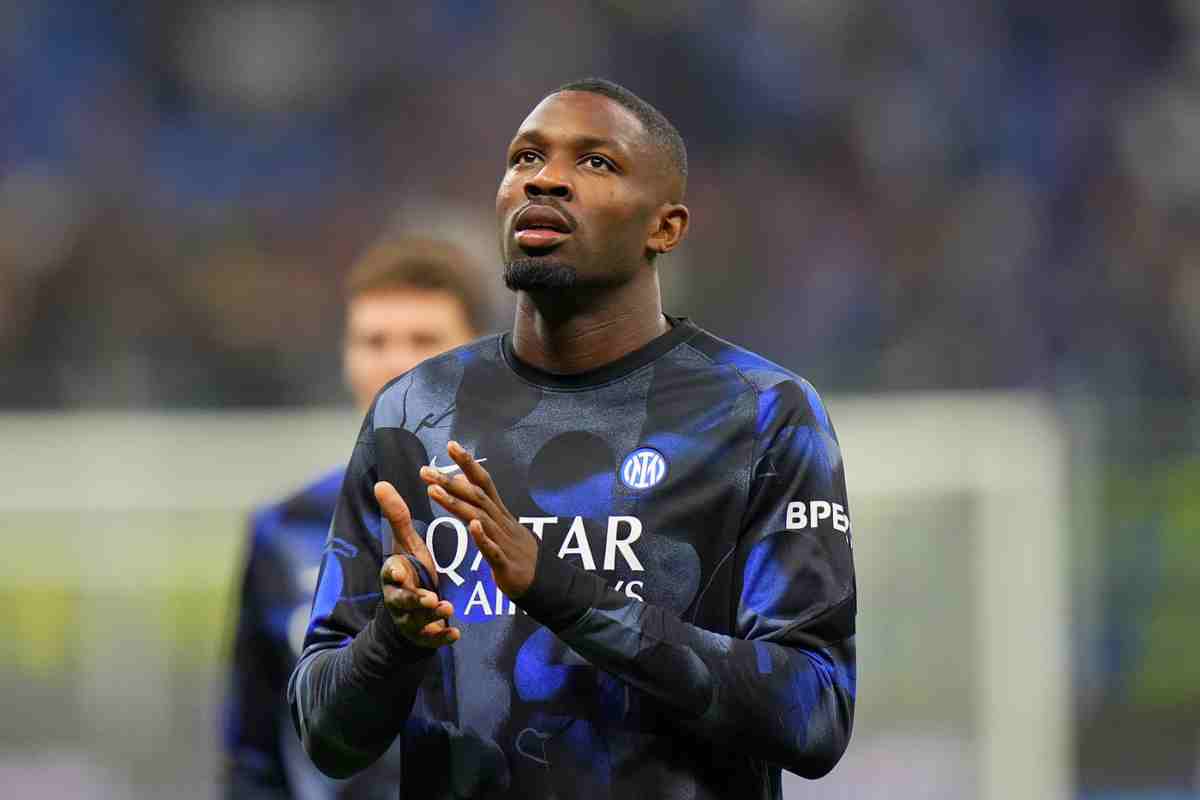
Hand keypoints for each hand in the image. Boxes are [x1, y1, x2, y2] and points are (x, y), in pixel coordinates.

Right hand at [375, 481, 459, 647]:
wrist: (410, 611)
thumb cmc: (410, 571)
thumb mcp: (404, 545)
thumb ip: (396, 518)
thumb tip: (381, 483)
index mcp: (394, 576)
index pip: (391, 574)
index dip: (395, 574)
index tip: (401, 572)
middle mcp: (399, 598)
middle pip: (404, 600)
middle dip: (416, 599)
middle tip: (431, 597)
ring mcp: (411, 618)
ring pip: (419, 619)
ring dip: (432, 615)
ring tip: (446, 609)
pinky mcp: (424, 634)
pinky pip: (432, 637)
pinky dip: (441, 637)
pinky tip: (454, 635)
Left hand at [419, 441, 537, 598]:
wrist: (545, 583)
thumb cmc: (518, 555)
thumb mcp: (502, 529)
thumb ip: (485, 511)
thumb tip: (467, 491)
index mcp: (500, 514)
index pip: (483, 482)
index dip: (468, 463)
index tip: (451, 445)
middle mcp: (502, 522)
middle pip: (476, 495)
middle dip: (450, 481)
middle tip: (425, 470)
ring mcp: (504, 542)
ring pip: (480, 518)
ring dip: (456, 503)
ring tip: (433, 491)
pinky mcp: (505, 564)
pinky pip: (492, 550)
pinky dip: (482, 537)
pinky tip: (473, 526)